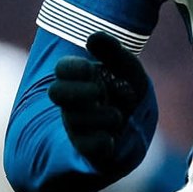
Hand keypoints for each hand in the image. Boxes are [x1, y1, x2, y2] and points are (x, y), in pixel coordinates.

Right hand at [48, 32, 147, 168]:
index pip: (63, 69)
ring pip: (76, 120)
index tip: (90, 68)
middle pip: (57, 92)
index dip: (74, 67)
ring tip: (118, 117)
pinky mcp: (87, 154)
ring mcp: (76, 130)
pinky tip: (113, 138)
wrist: (135, 138)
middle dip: (79, 91)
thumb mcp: (129, 71)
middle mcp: (72, 105)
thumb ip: (115, 53)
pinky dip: (103, 141)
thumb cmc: (128, 98)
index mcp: (79, 82)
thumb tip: (92, 37)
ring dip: (103, 116)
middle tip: (99, 92)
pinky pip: (89, 147)